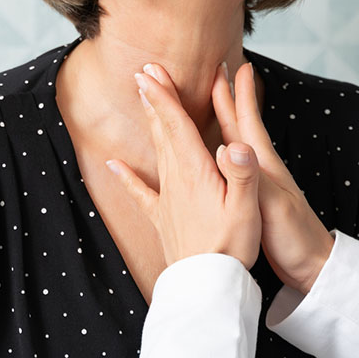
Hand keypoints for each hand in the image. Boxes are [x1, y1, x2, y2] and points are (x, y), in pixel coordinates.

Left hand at [106, 63, 261, 268]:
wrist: (207, 285)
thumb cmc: (232, 246)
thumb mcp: (247, 208)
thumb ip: (243, 172)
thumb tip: (237, 142)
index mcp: (197, 171)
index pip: (177, 125)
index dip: (164, 96)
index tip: (151, 72)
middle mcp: (177, 179)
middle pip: (163, 131)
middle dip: (155, 99)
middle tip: (144, 71)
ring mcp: (167, 198)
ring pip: (156, 151)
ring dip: (150, 124)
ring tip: (143, 100)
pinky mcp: (163, 217)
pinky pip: (140, 192)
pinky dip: (125, 176)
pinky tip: (111, 164)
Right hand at [213, 62, 334, 293]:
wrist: (311, 267)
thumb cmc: (294, 236)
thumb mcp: (272, 205)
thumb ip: (251, 178)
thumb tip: (227, 148)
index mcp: (263, 164)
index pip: (248, 121)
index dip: (240, 94)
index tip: (234, 65)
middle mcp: (258, 167)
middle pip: (238, 125)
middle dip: (226, 97)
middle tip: (215, 70)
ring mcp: (254, 182)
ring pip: (232, 142)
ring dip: (220, 120)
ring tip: (206, 103)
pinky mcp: (248, 198)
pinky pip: (226, 166)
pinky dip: (214, 152)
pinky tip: (208, 156)